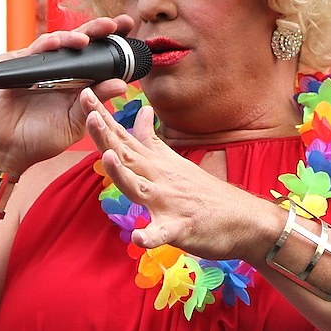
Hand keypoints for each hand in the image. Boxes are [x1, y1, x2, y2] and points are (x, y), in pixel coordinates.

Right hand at [0, 15, 134, 175]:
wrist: (3, 152)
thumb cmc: (38, 139)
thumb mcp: (74, 122)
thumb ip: (95, 102)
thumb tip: (122, 84)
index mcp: (74, 82)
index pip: (96, 56)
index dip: (111, 43)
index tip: (130, 30)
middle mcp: (57, 70)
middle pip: (79, 43)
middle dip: (98, 30)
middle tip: (116, 23)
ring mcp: (35, 65)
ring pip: (58, 42)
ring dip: (74, 37)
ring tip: (88, 38)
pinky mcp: (14, 65)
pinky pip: (33, 51)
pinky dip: (47, 46)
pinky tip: (59, 43)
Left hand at [81, 88, 278, 262]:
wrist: (245, 220)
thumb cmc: (206, 194)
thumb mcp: (176, 163)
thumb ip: (152, 141)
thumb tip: (141, 110)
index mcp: (156, 164)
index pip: (124, 138)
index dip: (103, 119)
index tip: (85, 94)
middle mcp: (160, 178)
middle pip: (127, 156)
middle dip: (105, 136)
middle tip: (88, 111)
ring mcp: (170, 203)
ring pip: (140, 188)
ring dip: (123, 174)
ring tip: (108, 158)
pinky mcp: (181, 229)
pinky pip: (162, 233)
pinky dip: (150, 235)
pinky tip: (139, 236)